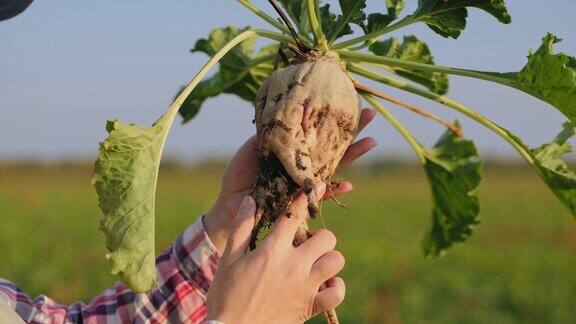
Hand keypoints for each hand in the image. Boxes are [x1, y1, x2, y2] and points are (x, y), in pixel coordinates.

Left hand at [204, 108, 376, 252]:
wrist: (232, 204)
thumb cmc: (240, 176)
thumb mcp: (252, 150)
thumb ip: (268, 137)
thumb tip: (286, 118)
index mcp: (293, 150)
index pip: (316, 131)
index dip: (331, 118)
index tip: (347, 100)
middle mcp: (303, 164)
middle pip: (332, 145)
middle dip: (352, 130)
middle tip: (371, 114)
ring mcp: (305, 181)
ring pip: (334, 167)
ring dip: (353, 155)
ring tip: (371, 142)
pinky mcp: (301, 201)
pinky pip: (321, 196)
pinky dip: (334, 191)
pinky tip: (349, 184)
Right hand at [206, 191, 345, 322]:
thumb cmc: (225, 295)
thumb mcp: (228, 259)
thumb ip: (242, 228)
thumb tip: (251, 199)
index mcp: (273, 251)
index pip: (294, 215)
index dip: (305, 198)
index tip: (314, 188)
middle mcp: (294, 266)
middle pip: (326, 237)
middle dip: (319, 236)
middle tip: (306, 243)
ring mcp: (305, 287)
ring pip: (336, 261)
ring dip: (328, 258)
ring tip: (315, 262)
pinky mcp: (310, 308)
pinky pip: (337, 294)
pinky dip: (335, 288)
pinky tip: (324, 285)